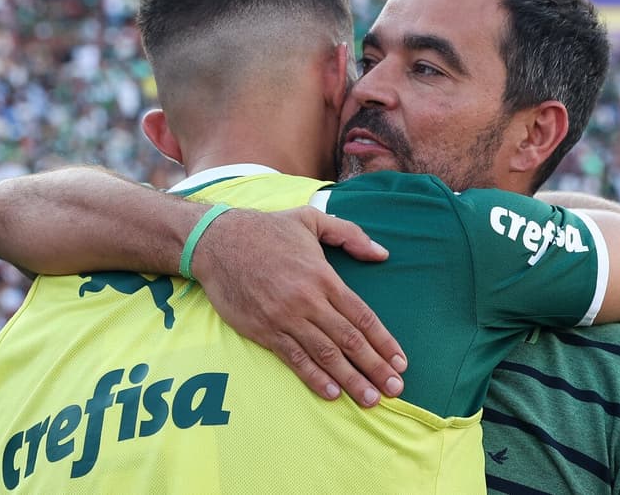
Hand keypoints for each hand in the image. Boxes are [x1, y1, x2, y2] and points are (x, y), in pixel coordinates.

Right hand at [191, 206, 406, 406]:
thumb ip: (350, 234)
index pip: (362, 316)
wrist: (218, 242)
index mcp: (323, 276)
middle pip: (349, 340)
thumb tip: (382, 253)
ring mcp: (285, 318)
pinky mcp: (264, 331)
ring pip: (325, 355)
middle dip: (375, 367)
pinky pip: (294, 358)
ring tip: (370, 399)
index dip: (384, 341)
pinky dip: (314, 378)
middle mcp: (308, 300)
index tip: (401, 361)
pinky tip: (332, 393)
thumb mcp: (312, 219)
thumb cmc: (268, 230)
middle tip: (395, 390)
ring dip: (350, 379)